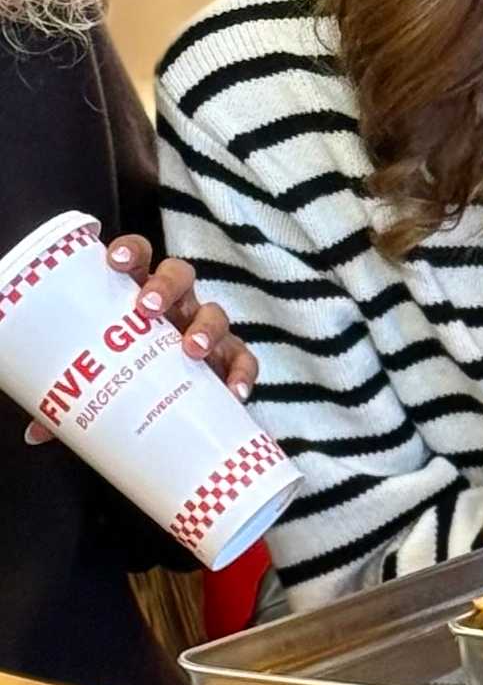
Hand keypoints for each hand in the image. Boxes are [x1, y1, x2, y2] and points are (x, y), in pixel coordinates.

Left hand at [23, 236, 258, 444]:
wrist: (176, 409)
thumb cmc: (132, 378)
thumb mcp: (104, 379)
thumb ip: (75, 399)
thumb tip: (37, 432)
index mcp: (141, 296)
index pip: (140, 257)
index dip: (130, 252)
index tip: (114, 261)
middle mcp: (178, 305)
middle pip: (180, 275)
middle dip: (165, 286)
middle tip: (146, 307)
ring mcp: (207, 329)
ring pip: (215, 312)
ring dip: (205, 328)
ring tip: (191, 350)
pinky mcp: (230, 359)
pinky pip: (244, 358)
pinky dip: (242, 372)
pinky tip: (234, 391)